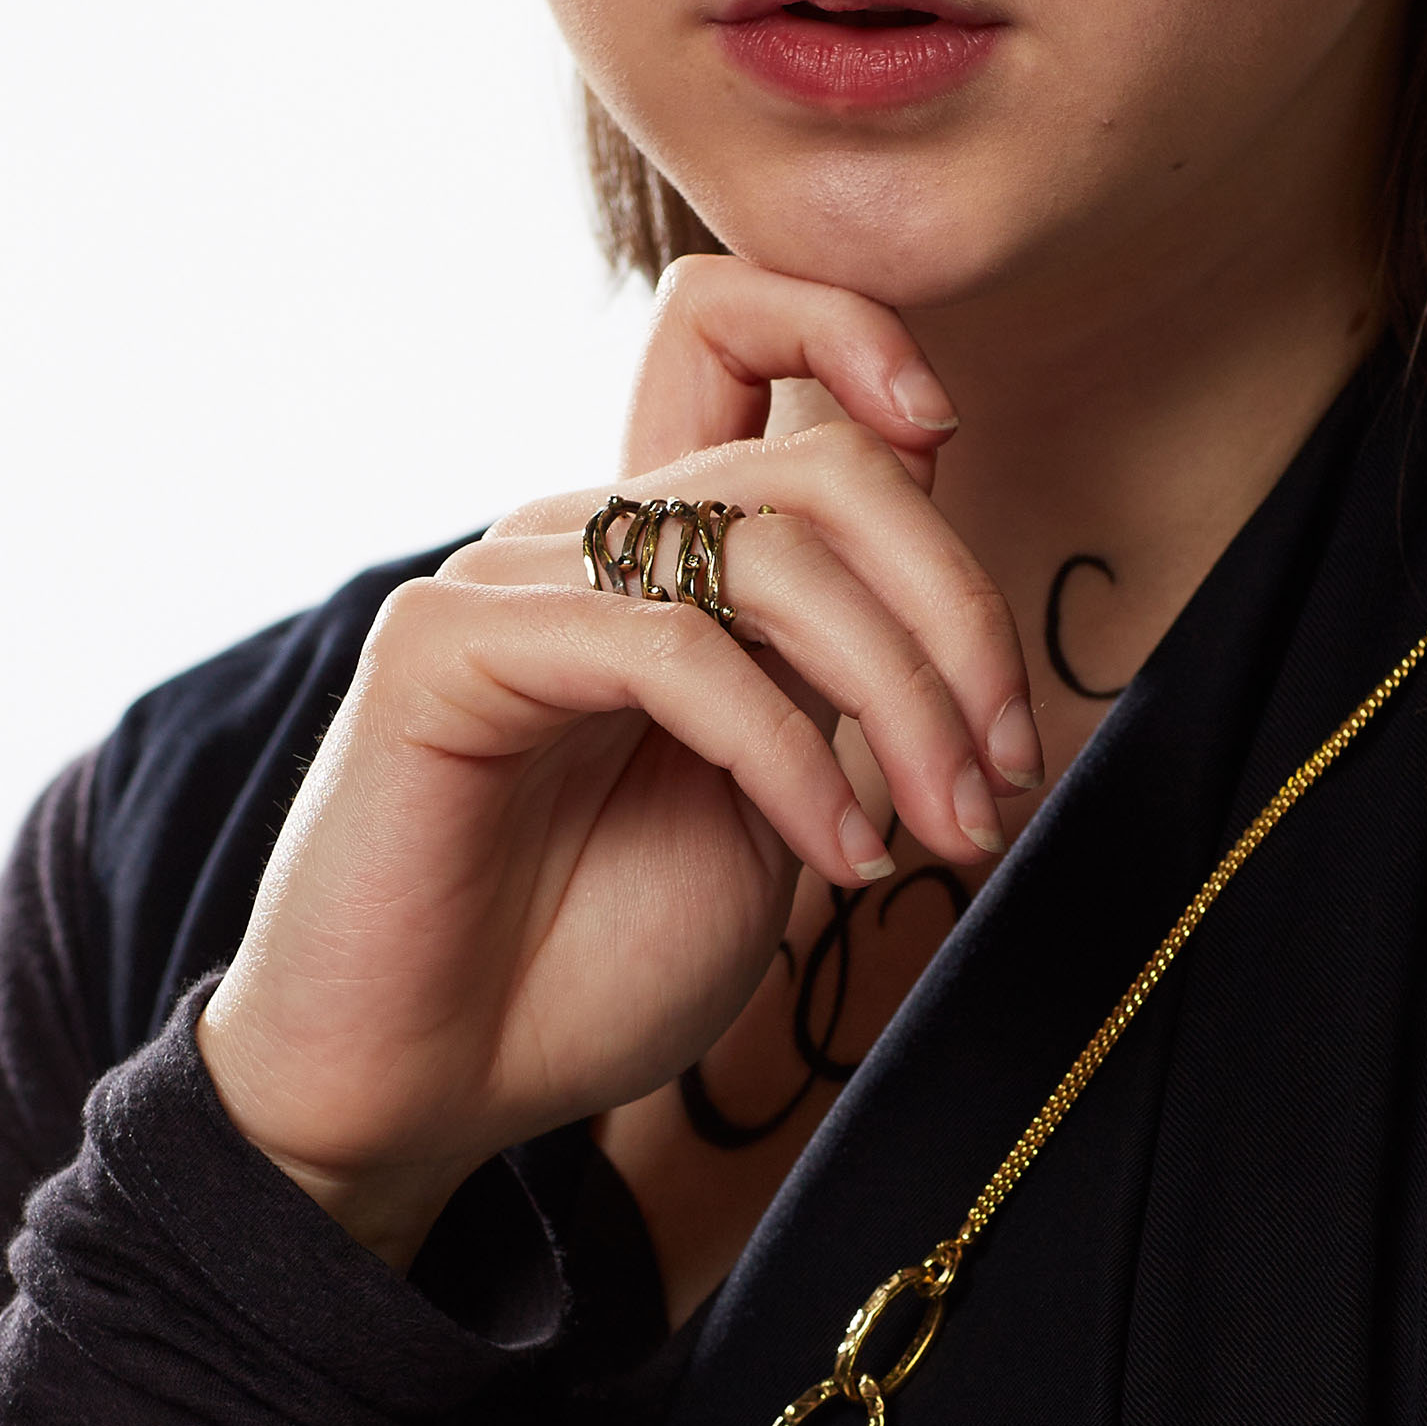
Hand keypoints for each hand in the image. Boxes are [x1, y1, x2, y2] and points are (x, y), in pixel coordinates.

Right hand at [195, 267, 1043, 1266]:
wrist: (423, 1093)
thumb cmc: (585, 966)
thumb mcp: (768, 806)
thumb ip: (830, 678)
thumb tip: (943, 542)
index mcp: (654, 556)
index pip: (735, 332)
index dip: (852, 333)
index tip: (946, 431)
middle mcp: (582, 537)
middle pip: (813, 462)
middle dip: (953, 609)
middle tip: (1004, 768)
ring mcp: (509, 580)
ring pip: (764, 552)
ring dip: (900, 699)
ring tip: (942, 834)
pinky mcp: (445, 648)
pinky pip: (669, 649)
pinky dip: (790, 753)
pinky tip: (838, 853)